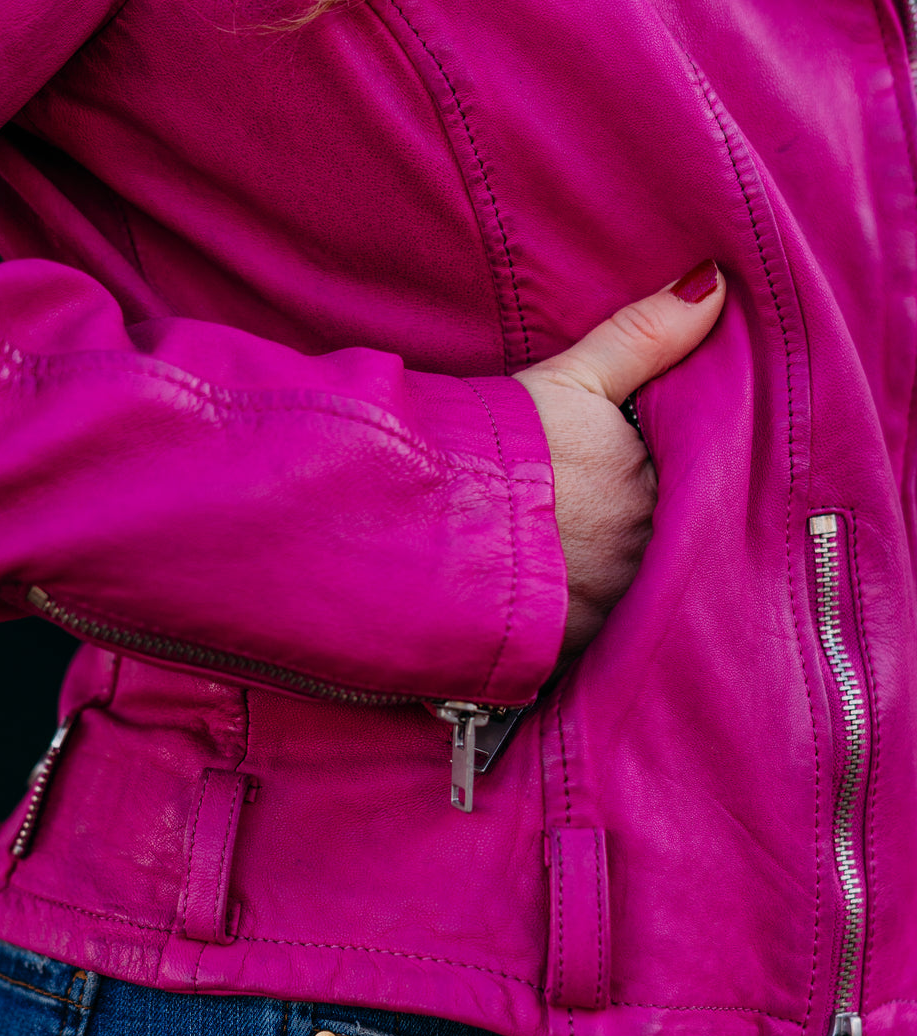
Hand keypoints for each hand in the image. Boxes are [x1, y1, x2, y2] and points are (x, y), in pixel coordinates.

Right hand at [513, 260, 725, 661]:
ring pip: (638, 586)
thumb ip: (644, 336)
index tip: (647, 473)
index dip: (672, 477)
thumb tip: (714, 282)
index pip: (691, 482)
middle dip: (654, 530)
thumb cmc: (498, 444)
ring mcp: (615, 600)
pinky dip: (591, 616)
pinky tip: (568, 600)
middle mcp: (647, 547)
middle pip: (670, 538)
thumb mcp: (570, 379)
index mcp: (654, 481)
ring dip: (624, 576)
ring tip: (590, 561)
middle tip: (612, 518)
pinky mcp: (579, 644)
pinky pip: (603, 632)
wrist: (430, 520)